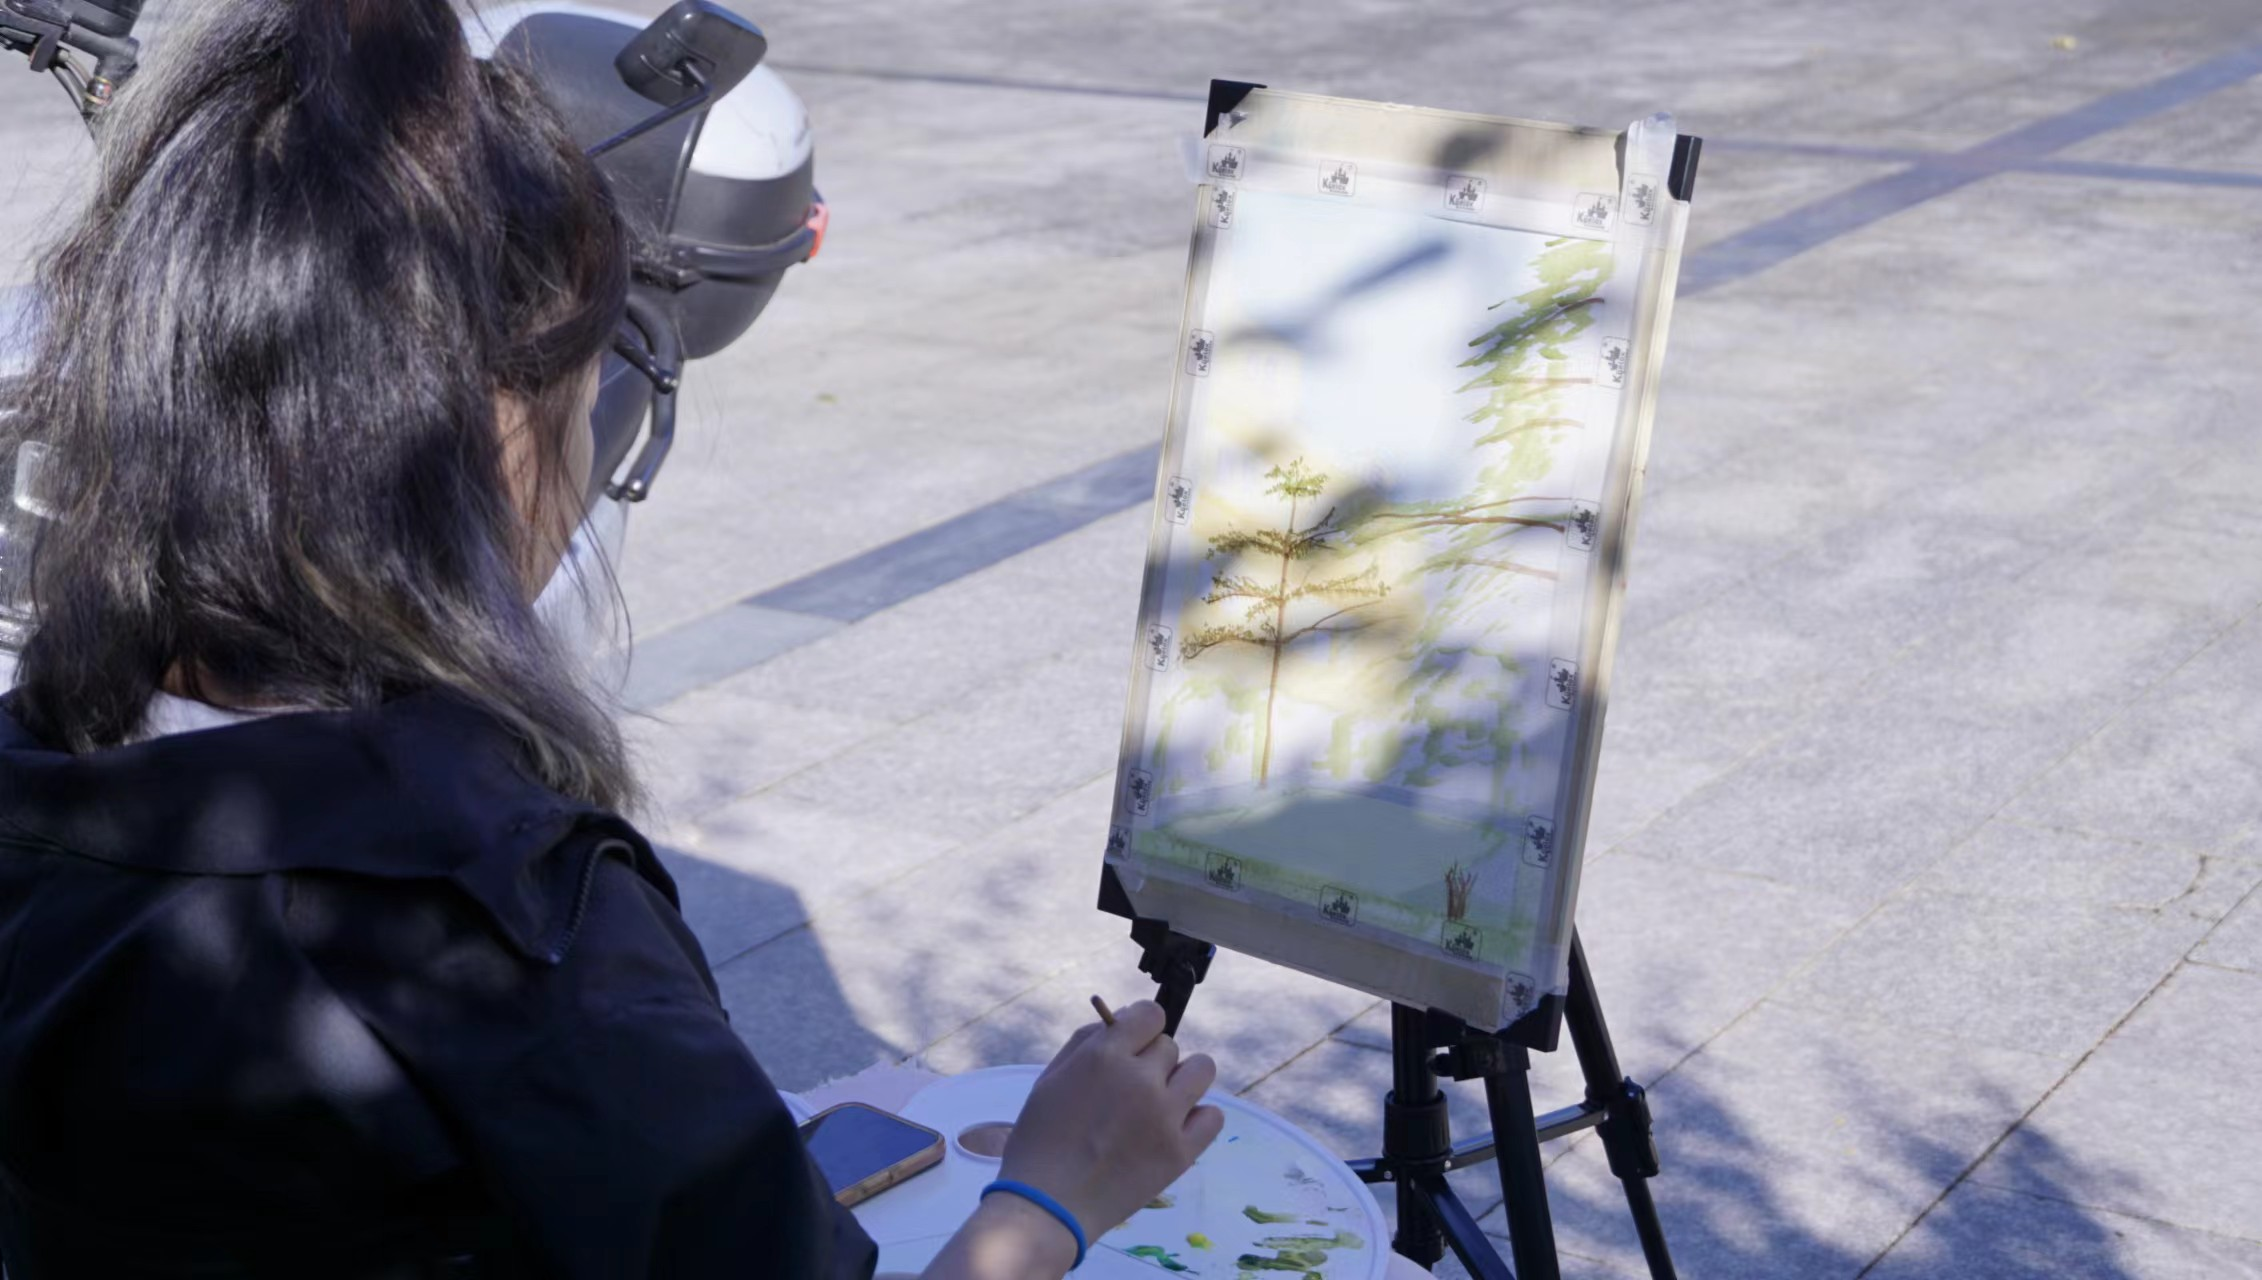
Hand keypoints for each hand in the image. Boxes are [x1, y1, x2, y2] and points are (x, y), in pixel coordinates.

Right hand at [998, 1001, 1224, 1241]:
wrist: (1048, 1206)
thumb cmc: (1040, 1140)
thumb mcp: (1050, 1078)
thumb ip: (1086, 1042)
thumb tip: (1122, 1019)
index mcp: (1105, 1057)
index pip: (1150, 1014)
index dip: (1141, 1026)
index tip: (1133, 1044)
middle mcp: (1141, 1080)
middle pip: (1170, 1046)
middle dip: (1151, 1061)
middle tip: (1129, 1090)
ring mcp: (1166, 1117)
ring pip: (1201, 1069)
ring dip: (1182, 1079)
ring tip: (1160, 1103)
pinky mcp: (1181, 1152)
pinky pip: (1213, 1116)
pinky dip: (1198, 1118)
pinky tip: (1174, 1128)